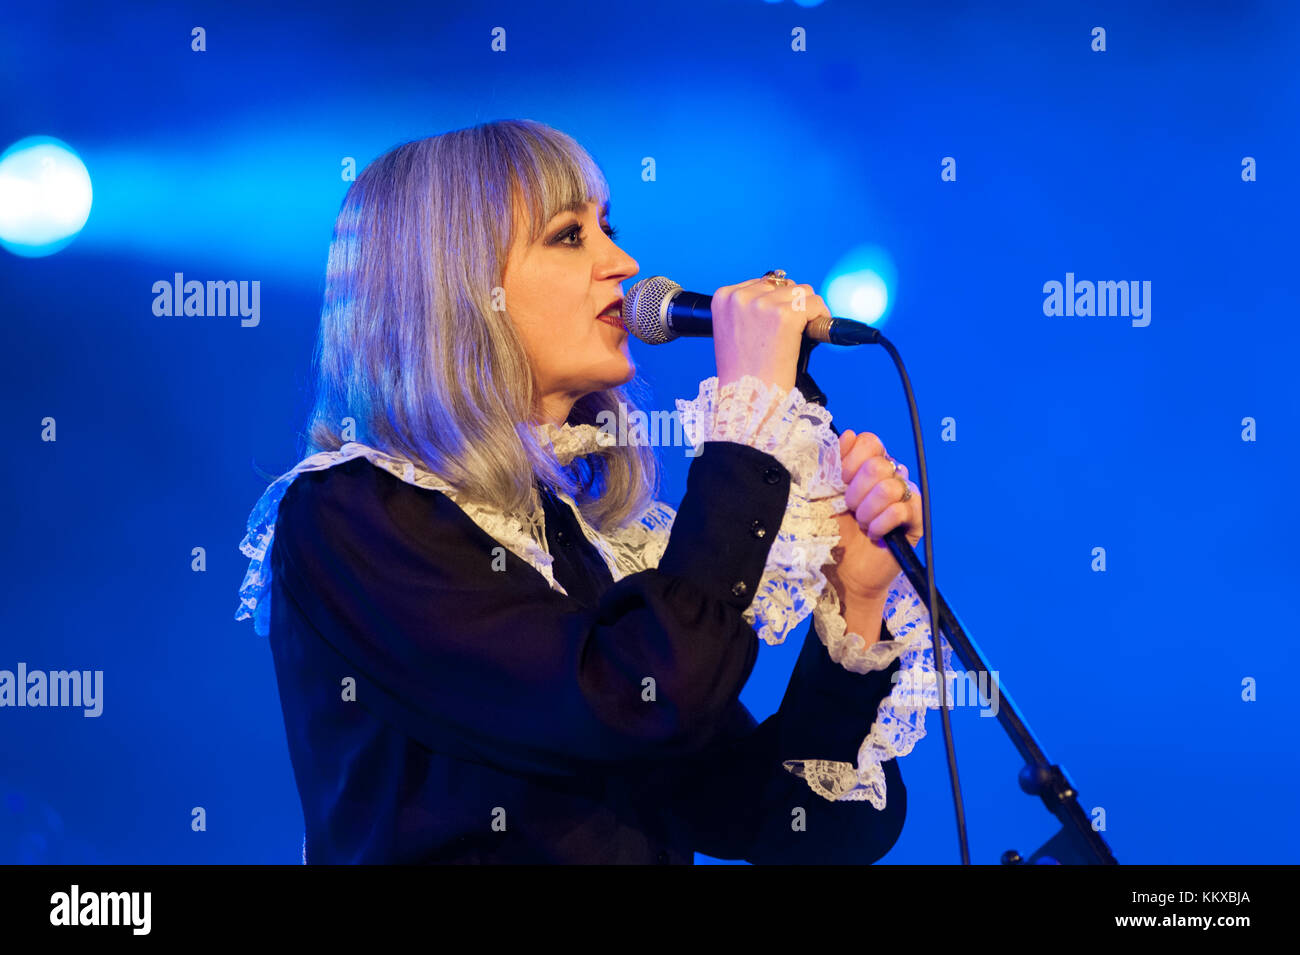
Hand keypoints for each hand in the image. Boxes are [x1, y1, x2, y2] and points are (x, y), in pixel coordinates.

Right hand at [710, 275, 830, 392]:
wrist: (748, 400)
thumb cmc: (743, 374)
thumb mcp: (735, 332)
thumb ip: (751, 309)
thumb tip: (785, 291)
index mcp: (723, 297)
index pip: (762, 283)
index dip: (776, 303)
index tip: (776, 326)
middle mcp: (740, 297)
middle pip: (783, 284)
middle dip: (792, 307)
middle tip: (790, 335)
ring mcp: (762, 304)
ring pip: (802, 291)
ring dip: (807, 312)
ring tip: (799, 337)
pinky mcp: (785, 316)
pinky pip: (815, 304)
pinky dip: (820, 318)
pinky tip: (812, 335)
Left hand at [830, 428, 922, 599]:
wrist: (844, 572)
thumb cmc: (833, 534)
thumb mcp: (823, 495)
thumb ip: (832, 464)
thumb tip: (849, 435)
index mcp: (868, 466)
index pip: (871, 441)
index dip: (852, 459)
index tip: (840, 481)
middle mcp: (891, 476)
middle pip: (879, 464)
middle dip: (856, 491)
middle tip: (850, 509)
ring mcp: (905, 496)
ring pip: (889, 487)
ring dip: (868, 510)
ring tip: (862, 524)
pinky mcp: (915, 519)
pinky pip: (901, 509)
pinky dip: (880, 524)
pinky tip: (874, 535)